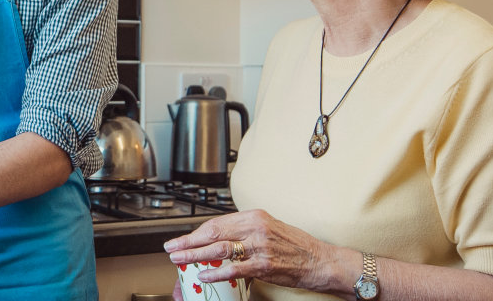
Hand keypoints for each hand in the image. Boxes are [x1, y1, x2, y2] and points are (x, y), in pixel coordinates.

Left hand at [163, 209, 354, 293]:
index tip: (183, 237)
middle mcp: (255, 228)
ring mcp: (259, 246)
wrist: (320, 261)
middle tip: (172, 248)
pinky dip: (215, 272)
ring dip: (195, 255)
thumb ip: (245, 232)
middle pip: (213, 233)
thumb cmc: (296, 246)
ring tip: (180, 259)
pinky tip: (203, 274)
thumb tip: (219, 239)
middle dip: (189, 242)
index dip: (196, 231)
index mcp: (255, 216)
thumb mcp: (269, 229)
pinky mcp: (264, 265)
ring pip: (219, 249)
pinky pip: (233, 268)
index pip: (217, 222)